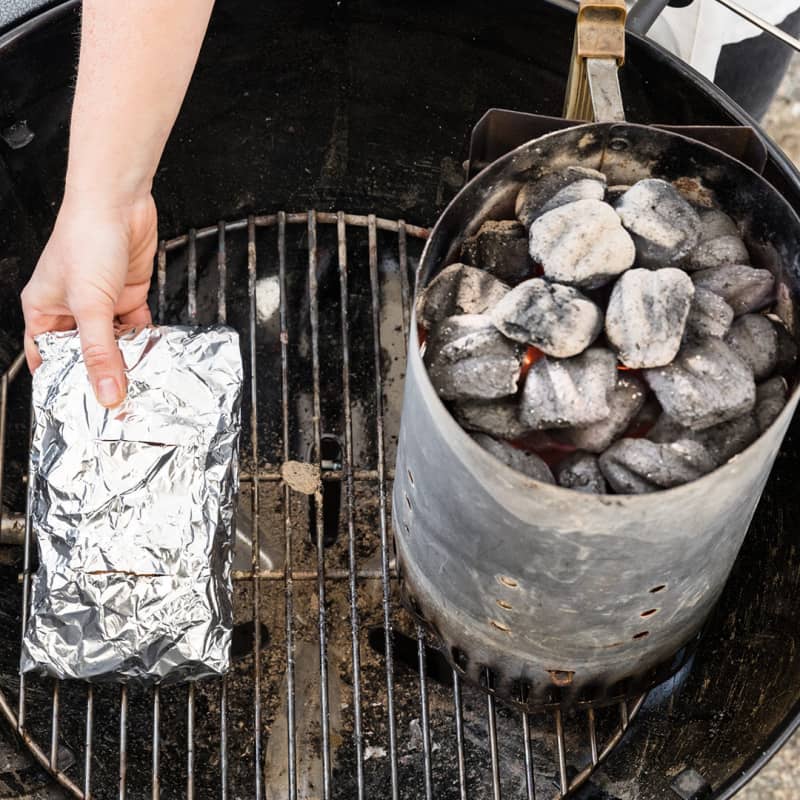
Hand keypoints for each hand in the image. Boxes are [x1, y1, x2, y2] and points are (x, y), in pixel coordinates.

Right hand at [21, 191, 156, 406]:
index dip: (64, 384)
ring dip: (128, 360)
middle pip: (86, 354)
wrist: (119, 201)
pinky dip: (145, 340)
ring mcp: (101, 302)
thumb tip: (108, 392)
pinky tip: (155, 356)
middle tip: (120, 404)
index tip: (84, 410)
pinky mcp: (127, 294)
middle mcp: (72, 309)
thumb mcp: (91, 304)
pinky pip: (136, 327)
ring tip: (141, 385)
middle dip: (102, 376)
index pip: (49, 359)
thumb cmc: (86, 237)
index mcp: (44, 311)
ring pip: (114, 342)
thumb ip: (101, 351)